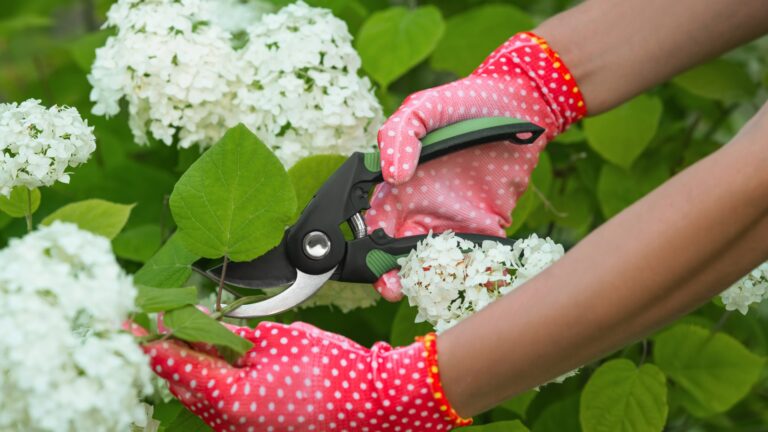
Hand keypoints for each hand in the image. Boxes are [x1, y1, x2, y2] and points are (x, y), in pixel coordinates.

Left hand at [137, 320, 468, 431]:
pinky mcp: (258, 430)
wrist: (374, 403)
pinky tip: (218, 360)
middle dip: (167, 353)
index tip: (130, 321)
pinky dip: (213, 382)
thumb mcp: (280, 341)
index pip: (176, 365)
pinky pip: (222, 407)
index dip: (151, 339)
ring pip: (200, 399)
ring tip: (184, 337)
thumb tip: (204, 327)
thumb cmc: (332, 370)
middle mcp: (229, 424)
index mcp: (230, 399)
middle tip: (153, 324)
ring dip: (190, 368)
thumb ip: (234, 337)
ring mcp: (243, 431)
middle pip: (182, 385)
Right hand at [365, 32, 585, 300]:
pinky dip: (470, 273)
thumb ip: (397, 137)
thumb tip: (391, 176)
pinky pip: (474, 257)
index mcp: (397, 187)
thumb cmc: (463, 103)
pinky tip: (467, 280)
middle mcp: (420, 209)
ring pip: (433, 262)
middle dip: (392, 275)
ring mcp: (453, 220)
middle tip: (394, 288)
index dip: (368, 247)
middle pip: (399, 253)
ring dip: (427, 279)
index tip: (370, 263)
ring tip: (425, 288)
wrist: (520, 103)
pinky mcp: (486, 226)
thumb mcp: (421, 109)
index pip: (374, 225)